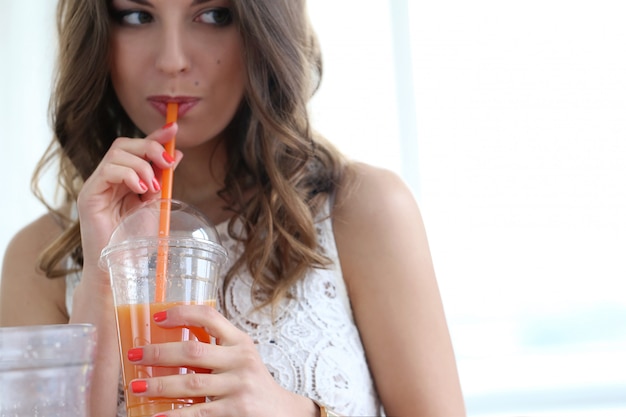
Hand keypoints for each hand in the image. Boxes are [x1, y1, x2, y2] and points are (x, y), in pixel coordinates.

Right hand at [76, 123, 182, 275]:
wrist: (121, 268)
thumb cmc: (136, 242)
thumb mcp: (156, 205)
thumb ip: (162, 180)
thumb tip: (176, 154)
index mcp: (125, 179)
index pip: (138, 148)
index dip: (156, 136)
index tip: (175, 129)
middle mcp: (109, 178)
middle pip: (126, 144)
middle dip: (151, 147)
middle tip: (168, 162)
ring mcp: (97, 185)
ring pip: (117, 153)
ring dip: (142, 165)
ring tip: (153, 187)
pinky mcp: (89, 195)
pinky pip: (108, 170)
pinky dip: (128, 174)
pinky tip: (141, 189)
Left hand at [127, 304, 317, 416]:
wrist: (282, 412)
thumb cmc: (252, 383)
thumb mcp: (240, 358)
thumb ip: (216, 349)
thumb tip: (168, 343)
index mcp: (239, 342)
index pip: (209, 317)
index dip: (181, 314)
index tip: (157, 318)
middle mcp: (240, 360)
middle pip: (193, 351)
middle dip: (158, 353)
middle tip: (133, 355)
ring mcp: (239, 386)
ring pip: (191, 383)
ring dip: (159, 385)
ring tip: (136, 386)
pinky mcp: (236, 411)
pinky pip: (199, 413)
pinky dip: (176, 415)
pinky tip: (157, 416)